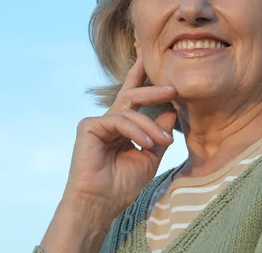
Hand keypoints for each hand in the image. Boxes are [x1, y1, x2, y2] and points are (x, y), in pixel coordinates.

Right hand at [63, 57, 177, 217]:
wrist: (101, 204)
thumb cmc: (122, 184)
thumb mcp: (150, 155)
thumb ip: (159, 133)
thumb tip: (172, 111)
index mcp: (122, 126)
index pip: (133, 96)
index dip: (140, 76)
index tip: (148, 57)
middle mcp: (109, 120)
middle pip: (132, 95)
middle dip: (153, 90)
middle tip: (173, 89)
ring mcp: (97, 122)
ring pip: (129, 110)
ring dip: (150, 125)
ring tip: (163, 141)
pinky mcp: (88, 126)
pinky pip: (119, 120)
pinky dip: (136, 131)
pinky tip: (145, 144)